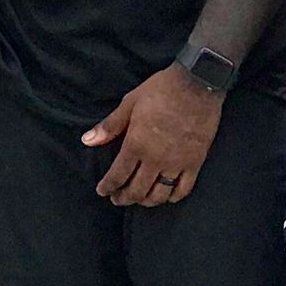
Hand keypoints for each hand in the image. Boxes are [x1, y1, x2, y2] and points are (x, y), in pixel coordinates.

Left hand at [83, 64, 223, 206]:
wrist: (198, 83)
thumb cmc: (161, 90)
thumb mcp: (130, 103)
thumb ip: (110, 126)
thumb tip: (87, 140)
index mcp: (136, 144)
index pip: (118, 175)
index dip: (108, 187)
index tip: (103, 191)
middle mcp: (155, 159)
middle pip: (137, 190)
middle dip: (124, 198)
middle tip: (118, 199)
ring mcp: (177, 163)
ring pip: (159, 194)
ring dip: (146, 201)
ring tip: (140, 199)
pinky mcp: (195, 162)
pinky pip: (183, 189)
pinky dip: (173, 197)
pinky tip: (166, 196)